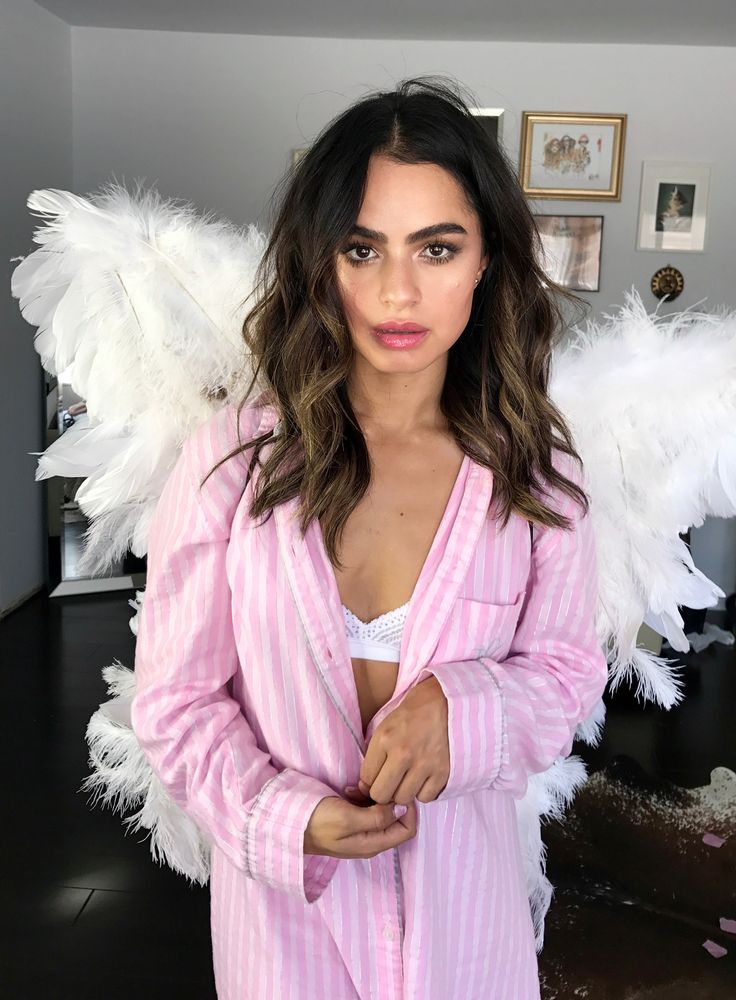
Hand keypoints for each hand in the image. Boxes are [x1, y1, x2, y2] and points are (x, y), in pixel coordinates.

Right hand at [304, 794, 416, 858]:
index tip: (394, 790)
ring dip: (375, 795)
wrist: (289, 824)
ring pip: (382, 809)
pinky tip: (350, 788)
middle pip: (397, 818)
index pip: (408, 829)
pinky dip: (363, 795)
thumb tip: (403, 809)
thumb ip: (377, 817)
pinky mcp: (351, 818)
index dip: (408, 809)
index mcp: (373, 843)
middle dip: (389, 799)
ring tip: (357, 786)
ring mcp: (361, 828)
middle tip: (373, 786)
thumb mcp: (348, 819)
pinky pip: (368, 806)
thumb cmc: (317, 822)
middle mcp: (371, 838)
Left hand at [357, 675, 449, 805]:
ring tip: (408, 779)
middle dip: (383, 792)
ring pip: (403, 799)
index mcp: (385, 739)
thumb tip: (365, 787)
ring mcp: (424, 763)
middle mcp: (403, 753)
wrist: (445, 701)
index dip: (368, 783)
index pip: (366, 779)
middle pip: (382, 794)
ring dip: (404, 792)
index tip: (376, 779)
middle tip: (390, 784)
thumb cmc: (412, 714)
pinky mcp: (443, 771)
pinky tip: (423, 778)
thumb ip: (375, 755)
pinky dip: (423, 791)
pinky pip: (426, 797)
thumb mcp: (385, 726)